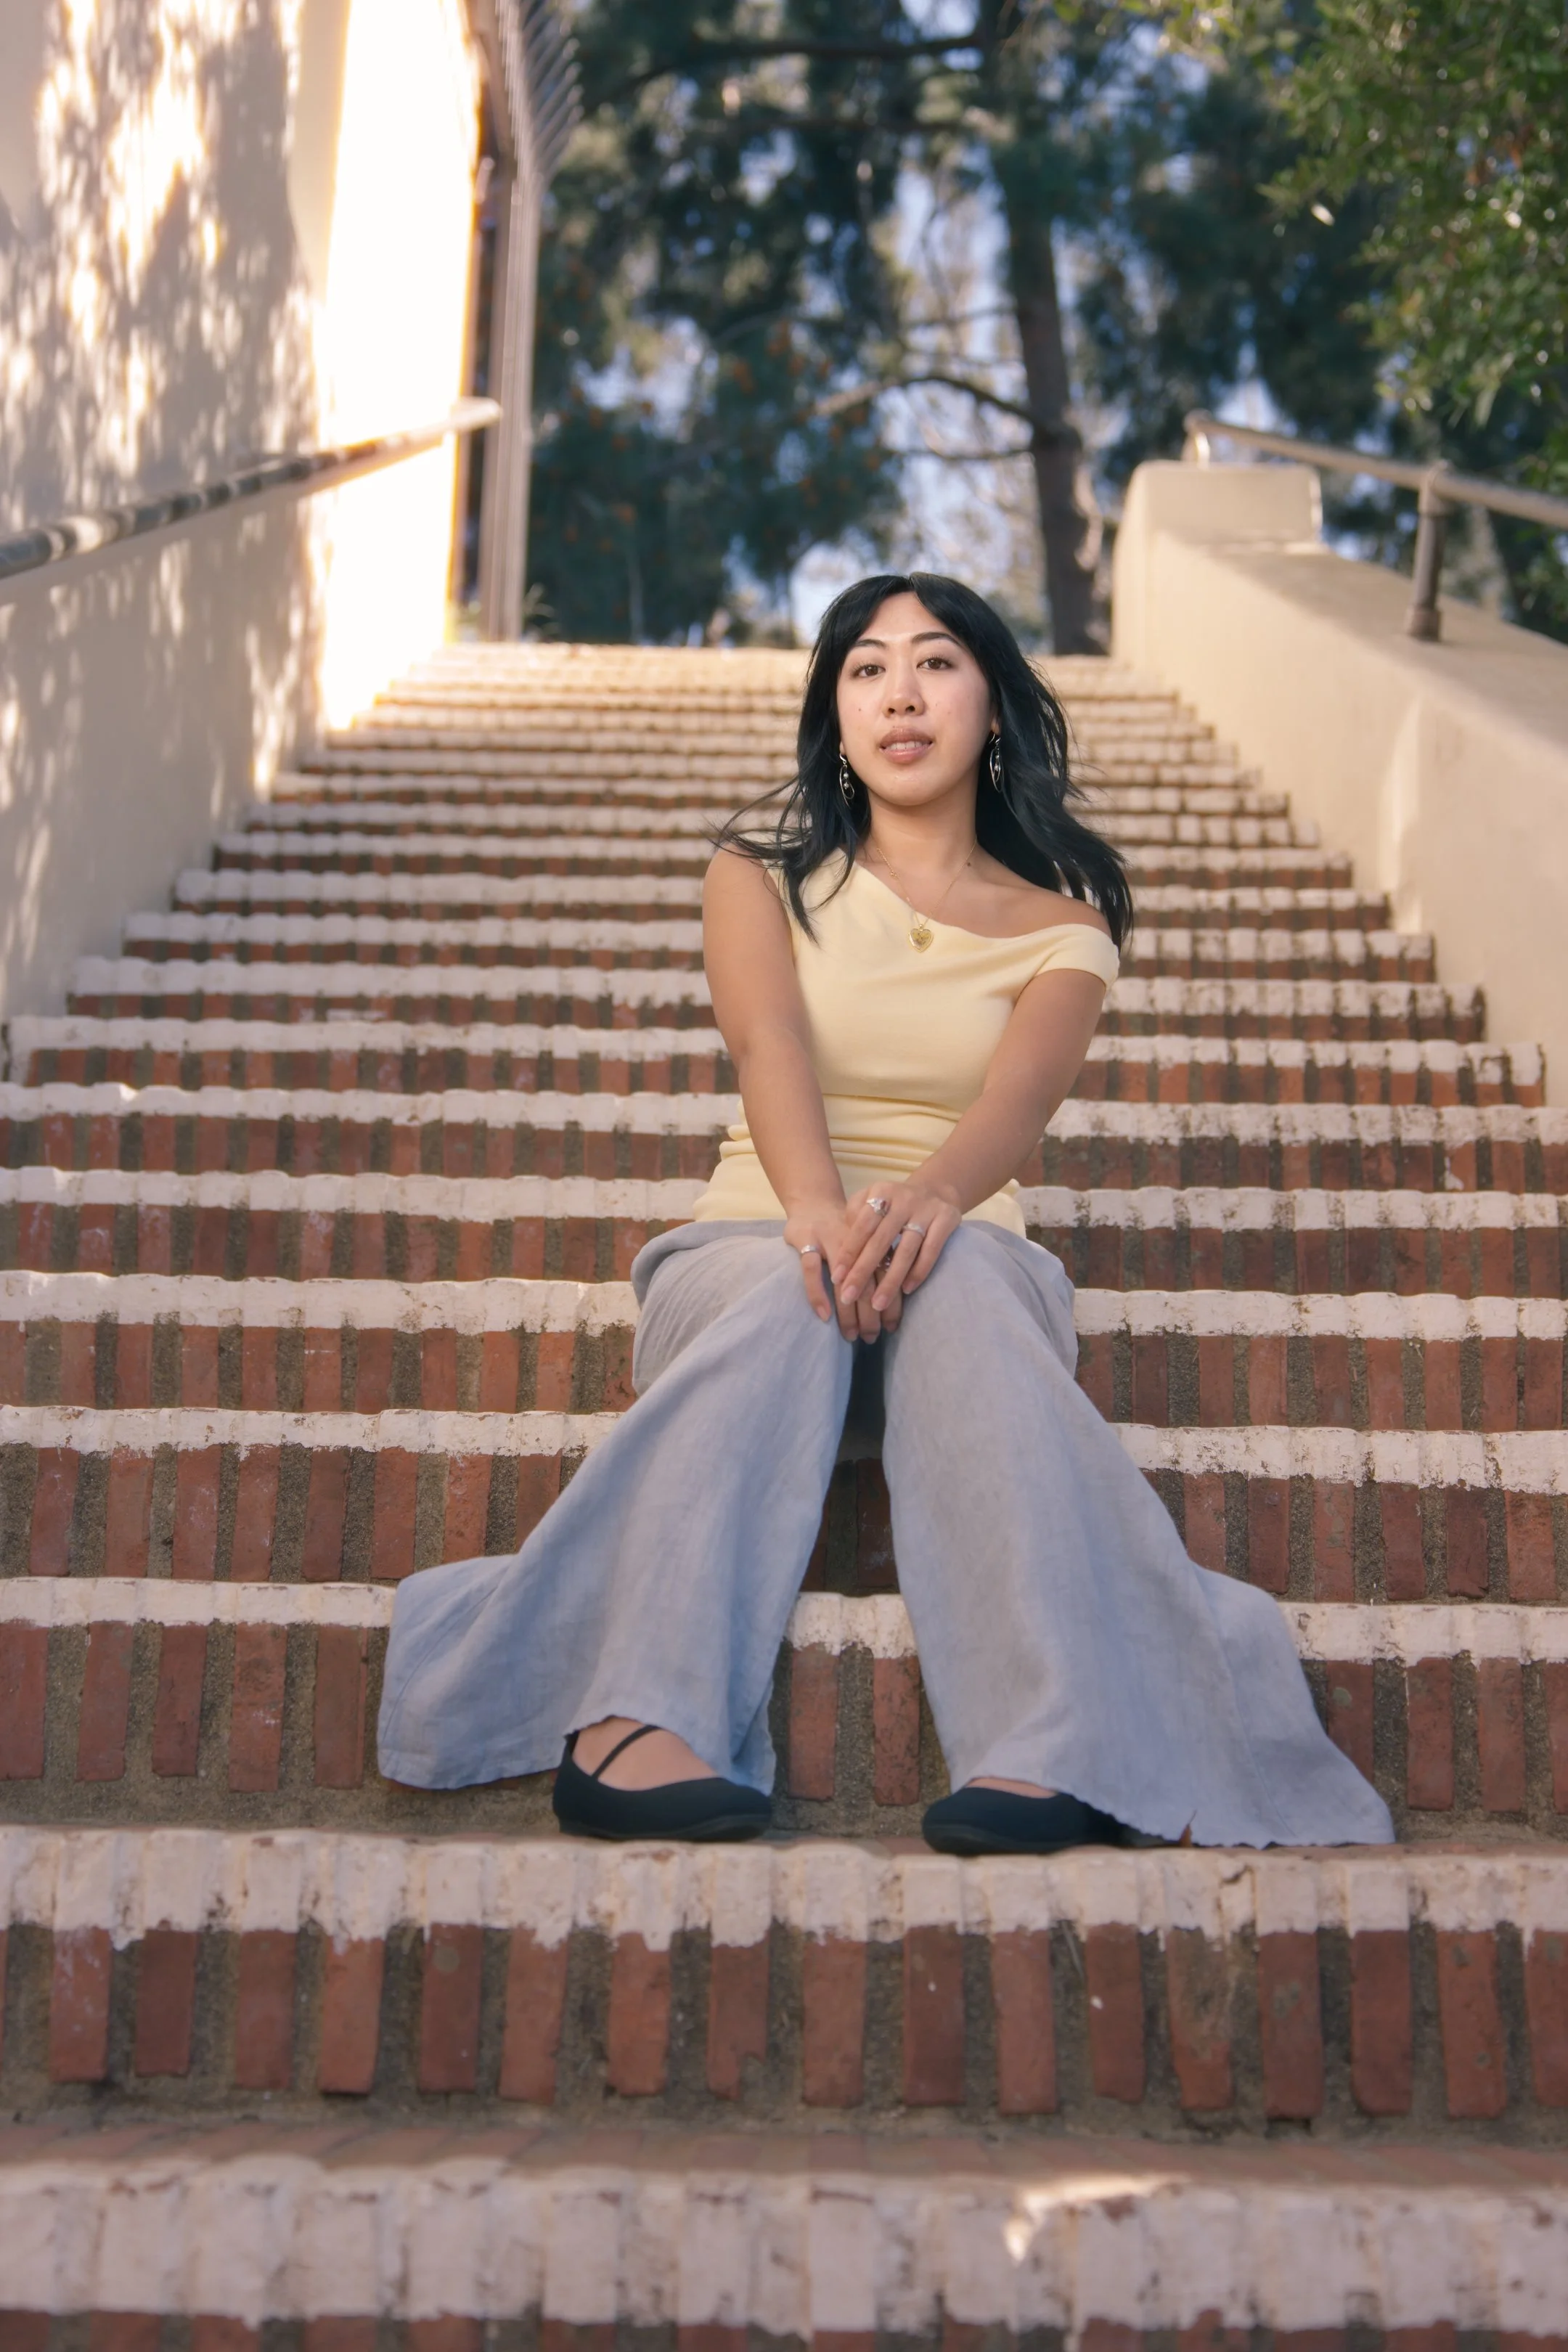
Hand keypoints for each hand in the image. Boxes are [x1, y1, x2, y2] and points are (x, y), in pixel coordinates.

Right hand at [784, 1199, 895, 1341]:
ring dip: (848, 1311)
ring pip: (842, 1279)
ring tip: (851, 1335)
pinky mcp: (805, 1238)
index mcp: (876, 1240)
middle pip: (868, 1281)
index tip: (892, 1328)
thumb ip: (881, 1264)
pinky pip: (811, 1269)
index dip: (891, 1303)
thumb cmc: (845, 1232)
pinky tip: (824, 1316)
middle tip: (870, 1338)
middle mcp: (856, 1239)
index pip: (887, 1276)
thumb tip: (895, 1303)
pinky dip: (818, 1293)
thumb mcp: (868, 1242)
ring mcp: (829, 1238)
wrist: (814, 1201)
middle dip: (871, 1314)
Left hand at [833, 1177, 963, 1330]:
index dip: (848, 1253)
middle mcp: (904, 1199)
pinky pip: (931, 1251)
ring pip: (906, 1250)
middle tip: (848, 1296)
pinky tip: (906, 1290)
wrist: (936, 1190)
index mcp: (881, 1192)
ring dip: (890, 1280)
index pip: (861, 1226)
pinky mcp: (947, 1219)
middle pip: (880, 1240)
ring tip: (877, 1305)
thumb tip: (841, 1249)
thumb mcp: (872, 1198)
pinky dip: (919, 1271)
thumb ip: (854, 1216)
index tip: (836, 1278)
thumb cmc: (894, 1203)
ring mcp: (927, 1209)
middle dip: (863, 1271)